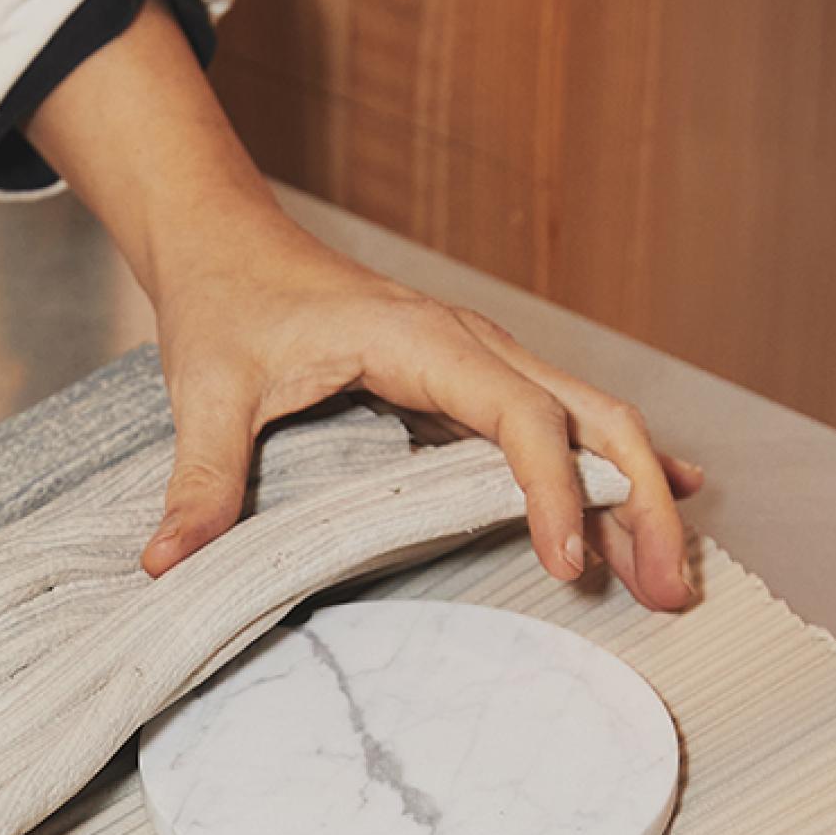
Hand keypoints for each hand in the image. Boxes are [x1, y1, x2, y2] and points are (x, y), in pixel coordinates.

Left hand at [146, 199, 701, 608]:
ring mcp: (483, 364)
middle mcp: (472, 345)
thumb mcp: (205, 391)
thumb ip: (198, 481)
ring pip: (593, 422)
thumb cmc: (226, 304)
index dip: (552, 487)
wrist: (228, 244)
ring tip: (671, 580)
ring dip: (640, 496)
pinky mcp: (474, 386)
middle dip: (640, 502)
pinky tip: (658, 504)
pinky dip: (612, 468)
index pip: (519, 414)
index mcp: (421, 340)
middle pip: (592, 416)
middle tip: (669, 590)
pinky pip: (565, 426)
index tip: (569, 560)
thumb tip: (165, 564)